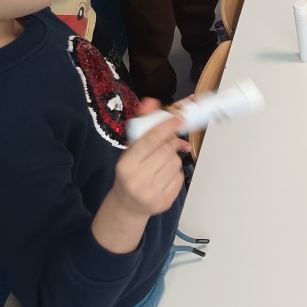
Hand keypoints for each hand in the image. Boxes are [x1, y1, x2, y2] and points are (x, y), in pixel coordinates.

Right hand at [112, 99, 185, 219]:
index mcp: (126, 165)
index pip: (150, 141)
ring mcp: (152, 193)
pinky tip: (164, 174)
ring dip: (173, 156)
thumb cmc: (130, 172)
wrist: (128, 204)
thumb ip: (142, 125)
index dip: (166, 127)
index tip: (179, 118)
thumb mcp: (131, 149)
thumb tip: (151, 102)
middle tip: (169, 141)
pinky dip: (176, 171)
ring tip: (162, 161)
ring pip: (175, 162)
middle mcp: (137, 180)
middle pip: (166, 151)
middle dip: (171, 142)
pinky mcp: (165, 202)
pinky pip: (179, 177)